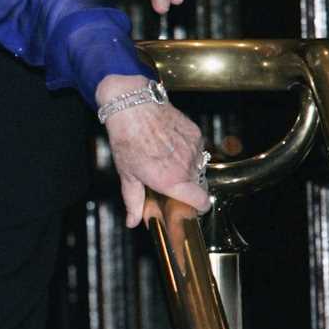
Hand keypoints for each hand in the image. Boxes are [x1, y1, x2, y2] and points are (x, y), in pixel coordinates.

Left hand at [95, 73, 210, 228]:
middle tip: (170, 178)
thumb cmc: (127, 140)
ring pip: (198, 166)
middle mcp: (186, 166)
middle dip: (187, 185)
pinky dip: (187, 150)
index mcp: (171, 181)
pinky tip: (170, 143)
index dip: (200, 207)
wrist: (133, 106)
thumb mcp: (127, 175)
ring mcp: (193, 148)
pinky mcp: (196, 133)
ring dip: (187, 166)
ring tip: (165, 157)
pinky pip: (197, 148)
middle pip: (198, 184)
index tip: (196, 207)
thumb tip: (132, 222)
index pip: (201, 201)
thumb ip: (134, 201)